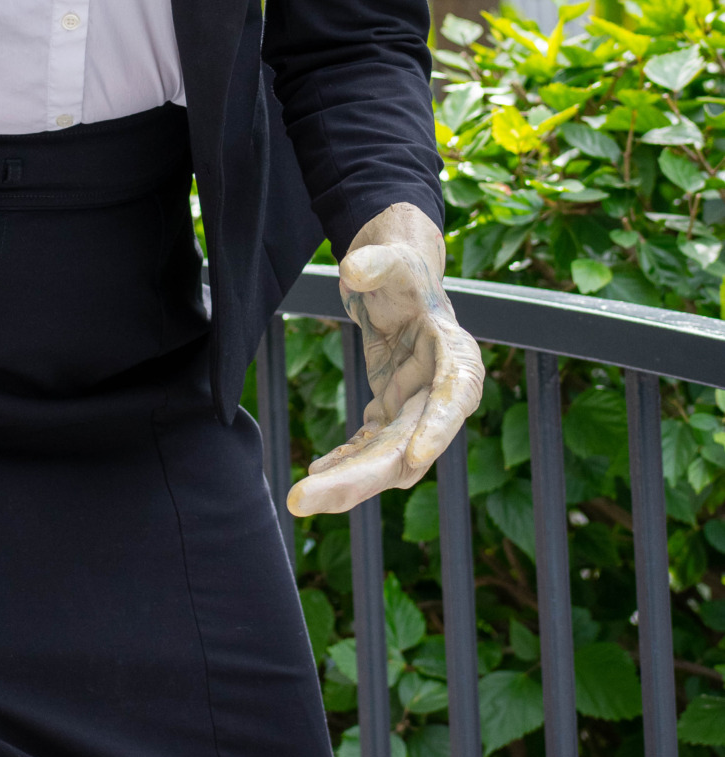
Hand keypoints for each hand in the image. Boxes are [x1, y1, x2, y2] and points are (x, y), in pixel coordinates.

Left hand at [287, 203, 483, 516]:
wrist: (398, 283)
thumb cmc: (401, 269)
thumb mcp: (391, 258)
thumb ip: (375, 262)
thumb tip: (351, 268)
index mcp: (456, 355)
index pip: (453, 397)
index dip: (437, 430)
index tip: (413, 459)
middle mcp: (441, 394)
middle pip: (409, 446)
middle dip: (363, 477)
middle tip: (307, 498)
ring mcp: (416, 410)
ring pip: (386, 459)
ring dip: (348, 481)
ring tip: (301, 498)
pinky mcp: (393, 414)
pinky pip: (370, 448)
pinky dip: (345, 462)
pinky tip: (314, 472)